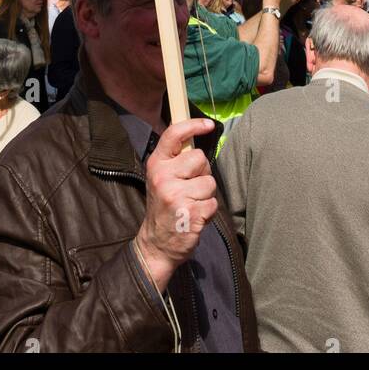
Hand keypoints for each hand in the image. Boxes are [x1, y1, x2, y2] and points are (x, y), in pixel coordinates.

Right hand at [134, 119, 217, 292]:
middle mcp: (163, 177)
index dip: (193, 125)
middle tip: (190, 188)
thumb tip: (196, 138)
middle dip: (202, 173)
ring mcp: (176, 195)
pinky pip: (213, 203)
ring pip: (209, 182)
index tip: (208, 124)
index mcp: (156, 164)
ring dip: (206, 195)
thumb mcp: (161, 179)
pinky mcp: (190, 213)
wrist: (156, 245)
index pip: (174, 134)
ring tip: (191, 204)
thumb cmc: (164, 208)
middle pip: (200, 158)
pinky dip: (208, 211)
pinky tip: (195, 217)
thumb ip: (175, 160)